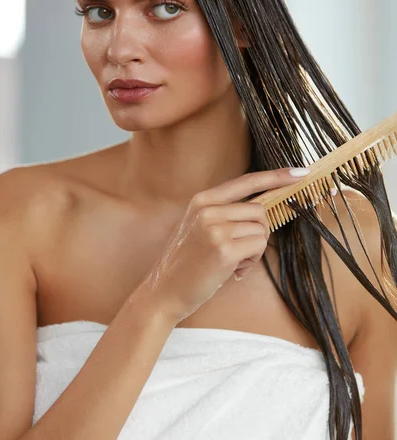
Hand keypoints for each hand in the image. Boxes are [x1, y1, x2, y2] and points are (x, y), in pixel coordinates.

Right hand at [136, 167, 308, 323]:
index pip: (246, 181)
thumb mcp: (199, 227)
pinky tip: (233, 271)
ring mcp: (215, 228)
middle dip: (258, 232)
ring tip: (232, 262)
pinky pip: (258, 247)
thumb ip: (225, 213)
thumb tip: (262, 210)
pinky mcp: (224, 249)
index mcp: (203, 200)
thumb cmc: (187, 262)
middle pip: (259, 210)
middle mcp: (208, 209)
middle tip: (240, 252)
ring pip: (261, 229)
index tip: (299, 172)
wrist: (164, 291)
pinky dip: (251, 262)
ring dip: (254, 250)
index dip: (275, 176)